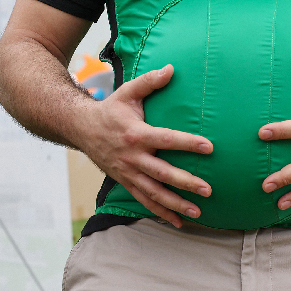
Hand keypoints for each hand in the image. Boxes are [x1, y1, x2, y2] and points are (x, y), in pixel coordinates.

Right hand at [78, 64, 213, 227]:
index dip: (188, 143)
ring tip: (198, 211)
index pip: (166, 139)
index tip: (209, 147)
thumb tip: (172, 69)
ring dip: (175, 203)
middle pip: (162, 172)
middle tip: (207, 189)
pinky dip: (161, 212)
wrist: (81, 128)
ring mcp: (128, 172)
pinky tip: (179, 221)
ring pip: (154, 192)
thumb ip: (149, 82)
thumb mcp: (128, 92)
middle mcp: (132, 156)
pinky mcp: (125, 181)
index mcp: (136, 133)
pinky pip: (144, 200)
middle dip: (185, 182)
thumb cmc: (110, 109)